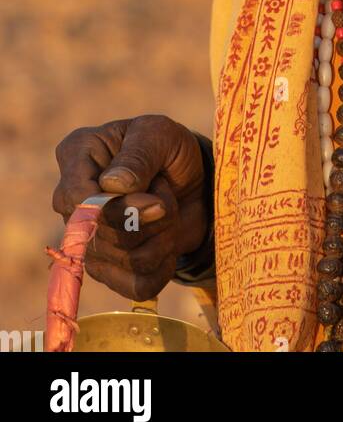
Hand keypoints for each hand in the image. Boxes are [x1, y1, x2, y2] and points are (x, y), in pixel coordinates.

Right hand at [52, 115, 210, 299]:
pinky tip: (166, 245)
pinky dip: (163, 268)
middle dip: (154, 217)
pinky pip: (136, 286)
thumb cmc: (168, 149)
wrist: (191, 181)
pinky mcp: (106, 270)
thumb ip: (138, 155)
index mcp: (76, 156)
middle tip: (165, 194)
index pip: (81, 200)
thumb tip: (113, 185)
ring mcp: (85, 240)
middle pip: (106, 235)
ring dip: (164, 238)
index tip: (159, 199)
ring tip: (167, 214)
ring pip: (128, 260)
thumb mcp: (160, 134)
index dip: (121, 208)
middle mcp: (71, 202)